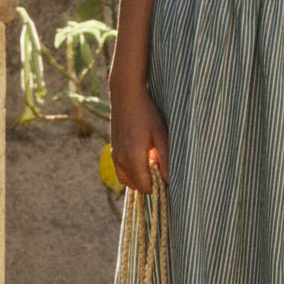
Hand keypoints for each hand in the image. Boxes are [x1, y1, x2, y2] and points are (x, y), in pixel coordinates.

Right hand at [109, 77, 169, 191]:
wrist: (126, 96)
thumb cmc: (147, 114)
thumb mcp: (161, 135)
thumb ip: (165, 160)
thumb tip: (170, 181)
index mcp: (132, 158)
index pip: (146, 188)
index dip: (159, 186)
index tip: (169, 176)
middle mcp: (120, 160)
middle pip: (137, 187)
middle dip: (150, 183)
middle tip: (162, 167)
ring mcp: (114, 156)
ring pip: (128, 181)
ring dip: (140, 179)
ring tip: (153, 163)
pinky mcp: (113, 151)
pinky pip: (121, 172)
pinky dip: (132, 172)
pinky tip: (143, 159)